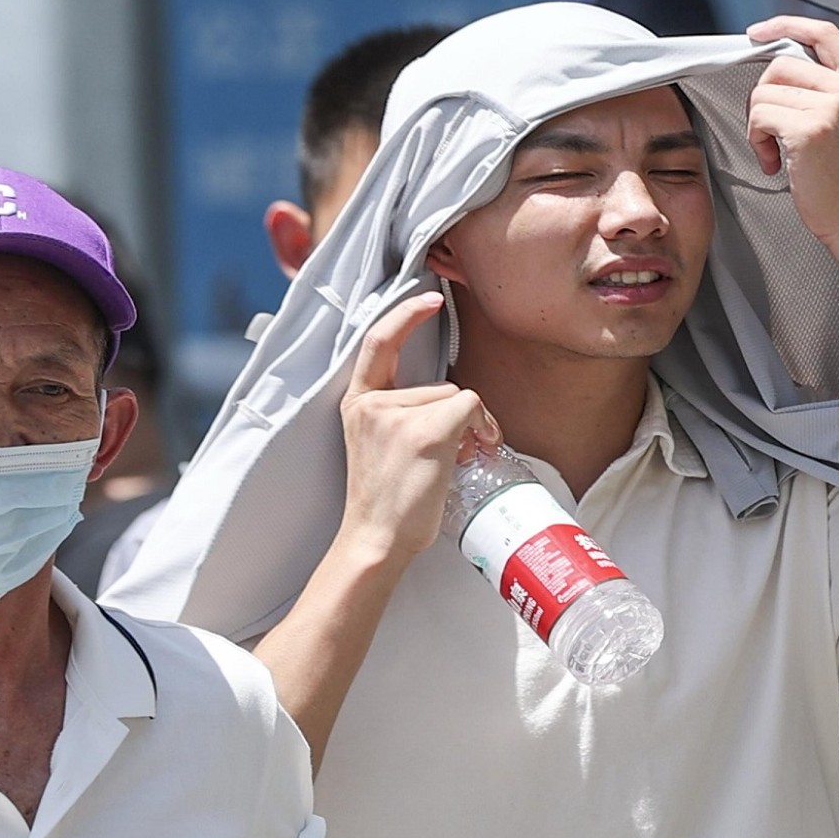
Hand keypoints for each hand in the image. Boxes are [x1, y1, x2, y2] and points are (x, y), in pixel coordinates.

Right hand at [337, 292, 500, 564]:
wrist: (375, 539)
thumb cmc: (385, 502)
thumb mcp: (378, 445)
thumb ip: (401, 416)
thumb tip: (460, 408)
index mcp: (357, 404)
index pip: (378, 341)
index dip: (405, 315)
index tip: (429, 298)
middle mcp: (371, 403)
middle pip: (437, 384)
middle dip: (452, 416)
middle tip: (448, 454)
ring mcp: (397, 416)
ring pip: (456, 398)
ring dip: (467, 428)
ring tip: (450, 464)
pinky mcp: (425, 432)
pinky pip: (471, 407)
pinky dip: (481, 428)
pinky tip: (470, 455)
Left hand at [745, 16, 838, 251]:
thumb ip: (829, 94)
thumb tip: (783, 76)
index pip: (823, 34)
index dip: (787, 26)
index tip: (759, 33)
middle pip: (781, 66)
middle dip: (763, 98)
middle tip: (770, 134)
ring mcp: (833, 108)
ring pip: (764, 93)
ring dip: (758, 126)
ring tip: (775, 154)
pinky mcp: (809, 130)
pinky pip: (760, 117)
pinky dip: (756, 141)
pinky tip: (773, 165)